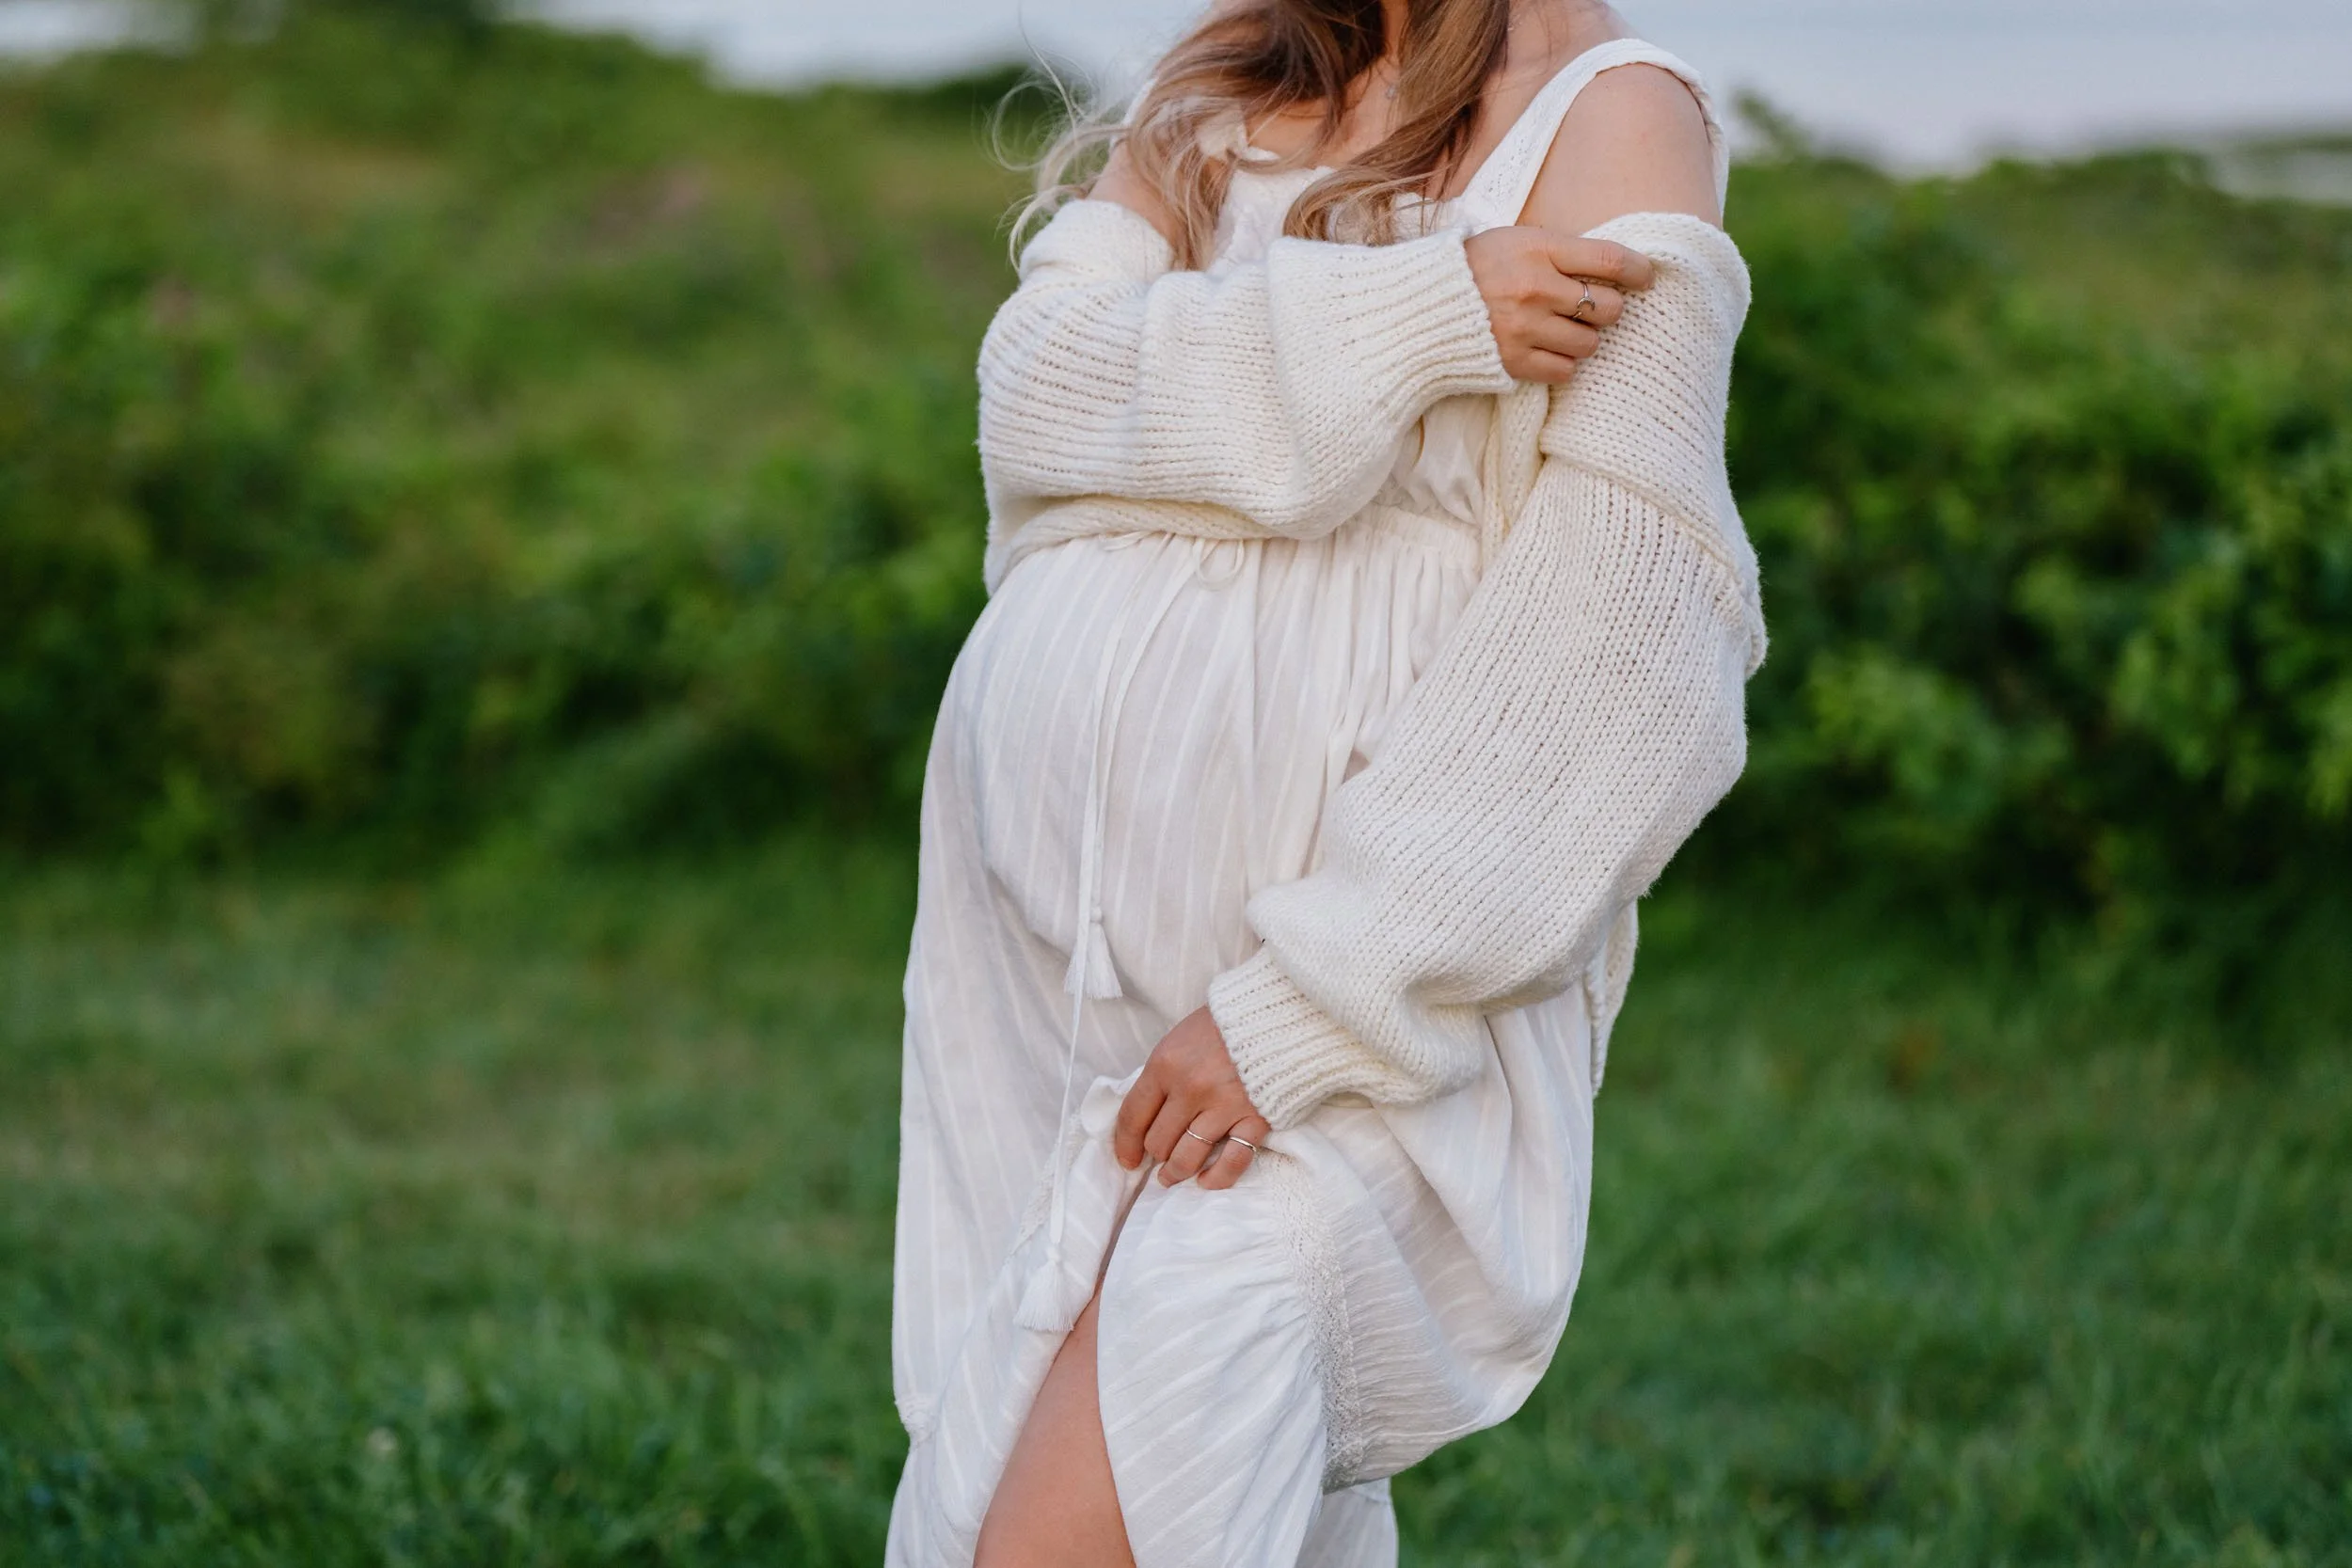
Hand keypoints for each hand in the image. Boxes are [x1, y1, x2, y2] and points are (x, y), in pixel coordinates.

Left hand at [1114, 1007, 1270, 1190]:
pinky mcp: (1255, 1118)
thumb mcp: (1179, 1039)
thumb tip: (1147, 1116)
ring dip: (1175, 1172)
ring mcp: (1223, 1106)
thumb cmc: (1224, 1024)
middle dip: (1154, 1155)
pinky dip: (1216, 1177)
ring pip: (1186, 1157)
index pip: (1133, 1116)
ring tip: (1171, 1177)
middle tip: (1157, 1160)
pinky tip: (1206, 1181)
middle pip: (1158, 1141)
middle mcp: (1190, 1088)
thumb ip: (1163, 1076)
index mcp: (1165, 1064)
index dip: (1125, 1144)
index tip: (1127, 1159)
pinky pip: (1231, 1161)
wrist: (1277, 1012)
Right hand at [1463, 228, 1654, 383]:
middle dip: (1608, 308)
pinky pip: (1565, 371)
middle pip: (1608, 307)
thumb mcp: (1514, 240)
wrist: (1421, 307)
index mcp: (1537, 250)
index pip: (1608, 259)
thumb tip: (1609, 266)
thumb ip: (1558, 252)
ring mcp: (1525, 329)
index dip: (1638, 270)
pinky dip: (1563, 363)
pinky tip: (1548, 350)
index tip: (1646, 277)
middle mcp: (1535, 290)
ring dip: (1584, 338)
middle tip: (1594, 308)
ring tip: (1563, 330)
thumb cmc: (1473, 268)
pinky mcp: (1514, 362)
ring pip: (1590, 343)